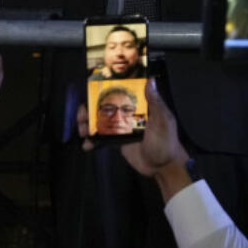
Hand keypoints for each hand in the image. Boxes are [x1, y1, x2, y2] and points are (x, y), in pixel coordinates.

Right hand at [77, 80, 193, 201]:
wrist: (163, 167)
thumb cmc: (166, 142)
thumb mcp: (163, 120)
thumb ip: (155, 102)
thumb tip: (151, 80)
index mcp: (140, 106)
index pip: (122, 92)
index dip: (107, 89)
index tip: (93, 87)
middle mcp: (129, 114)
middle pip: (106, 107)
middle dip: (92, 108)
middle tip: (82, 112)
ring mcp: (122, 128)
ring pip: (101, 122)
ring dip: (89, 123)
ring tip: (81, 128)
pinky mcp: (118, 142)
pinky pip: (102, 138)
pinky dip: (93, 141)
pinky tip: (86, 144)